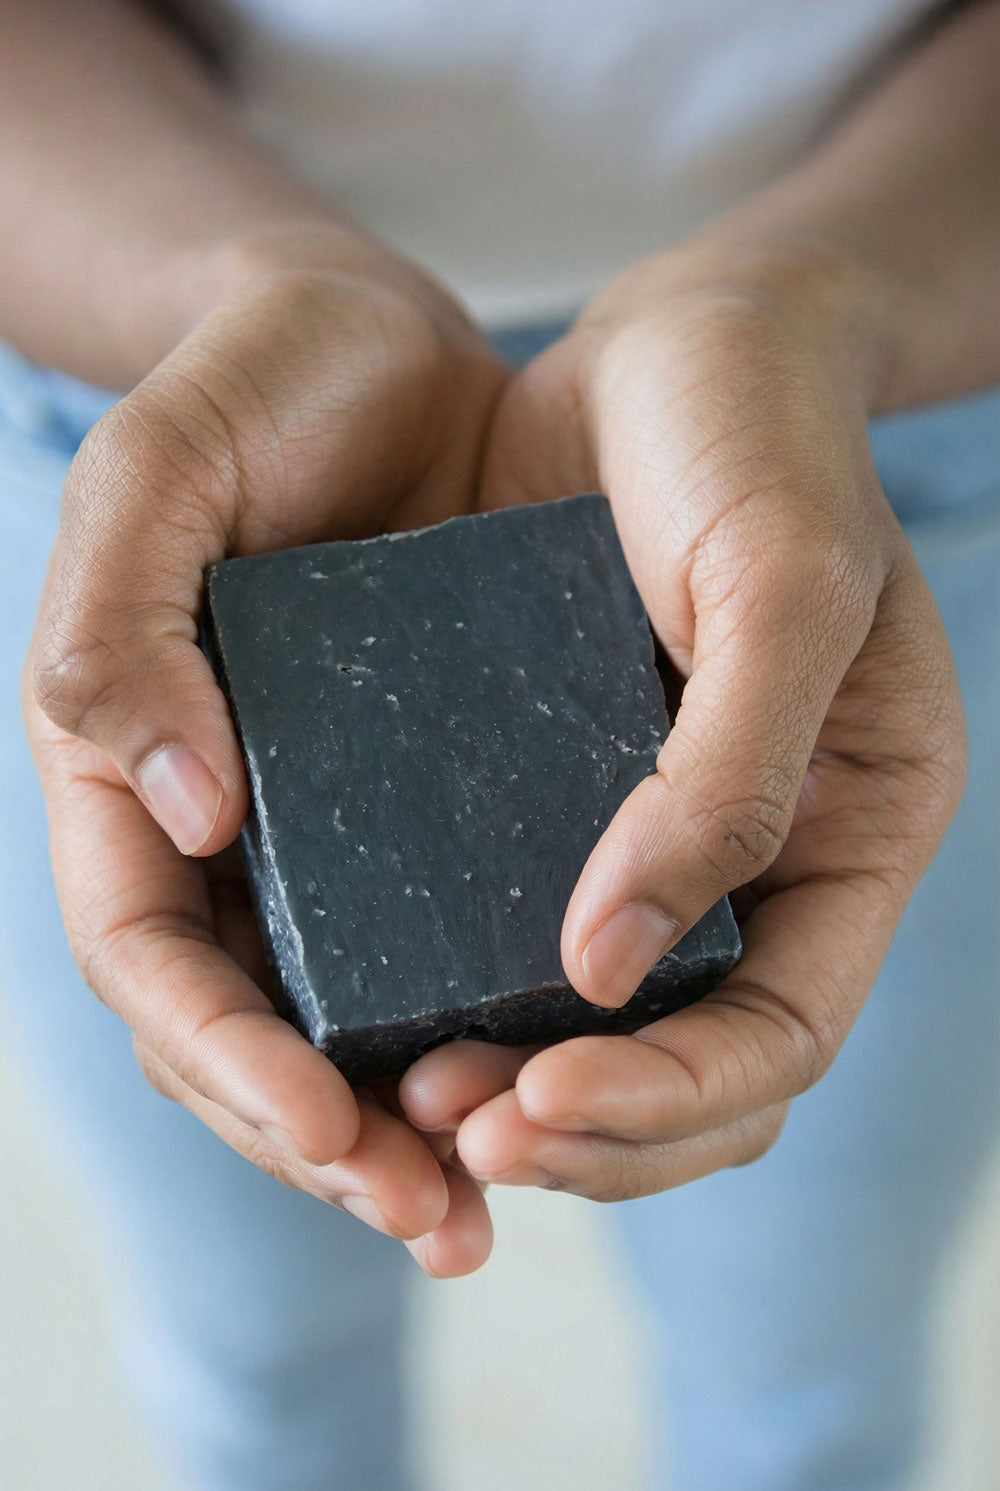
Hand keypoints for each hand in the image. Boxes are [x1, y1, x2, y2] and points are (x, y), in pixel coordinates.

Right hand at [25, 232, 505, 1273]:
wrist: (370, 347)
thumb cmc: (253, 387)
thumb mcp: (161, 471)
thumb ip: (122, 624)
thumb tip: (180, 807)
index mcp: (130, 766)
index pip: (149, 955)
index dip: (223, 1059)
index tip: (326, 1124)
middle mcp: (218, 822)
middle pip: (237, 1031)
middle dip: (319, 1141)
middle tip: (429, 1216)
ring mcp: (319, 824)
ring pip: (333, 1021)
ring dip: (398, 1131)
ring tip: (483, 1207)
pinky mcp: (418, 806)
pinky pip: (429, 950)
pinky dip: (468, 1035)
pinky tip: (545, 1083)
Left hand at [400, 248, 965, 1200]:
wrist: (682, 341)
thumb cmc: (763, 436)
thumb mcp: (783, 584)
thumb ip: (725, 780)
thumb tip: (605, 972)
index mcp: (849, 838)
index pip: (778, 1038)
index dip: (667, 1102)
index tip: (537, 1101)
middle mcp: (757, 866)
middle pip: (686, 1077)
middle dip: (571, 1131)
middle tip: (439, 1124)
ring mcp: (654, 840)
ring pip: (594, 1036)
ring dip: (498, 1090)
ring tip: (390, 1091)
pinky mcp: (559, 796)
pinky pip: (511, 935)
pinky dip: (450, 990)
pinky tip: (364, 992)